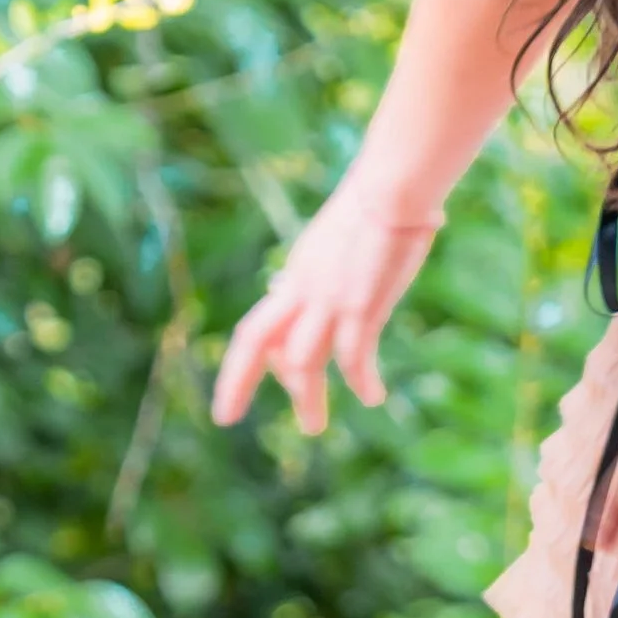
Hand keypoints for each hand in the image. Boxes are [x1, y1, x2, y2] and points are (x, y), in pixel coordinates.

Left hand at [212, 181, 440, 433]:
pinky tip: (373, 397)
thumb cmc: (384, 200)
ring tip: (312, 428)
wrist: (392, 189)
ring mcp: (327, 300)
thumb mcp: (349, 236)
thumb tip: (356, 267)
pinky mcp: (358, 307)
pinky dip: (361, 382)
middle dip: (236, 381)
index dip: (255, 357)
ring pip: (302, 363)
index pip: (263, 323)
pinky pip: (353, 359)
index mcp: (299, 273)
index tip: (256, 376)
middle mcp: (302, 289)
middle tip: (225, 416)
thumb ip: (343, 261)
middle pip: (255, 342)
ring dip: (306, 400)